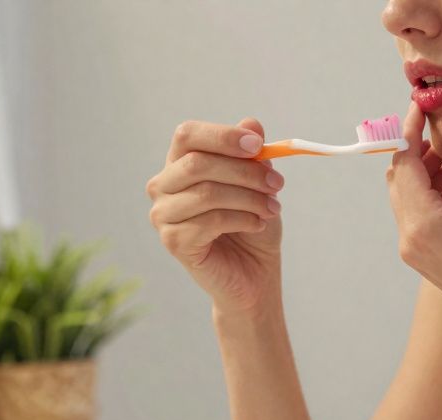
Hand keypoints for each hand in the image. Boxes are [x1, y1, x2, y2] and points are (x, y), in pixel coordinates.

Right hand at [146, 118, 285, 315]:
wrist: (253, 273)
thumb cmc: (252, 224)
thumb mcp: (259, 183)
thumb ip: (252, 155)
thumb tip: (251, 124)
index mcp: (179, 163)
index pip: (188, 135)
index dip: (222, 135)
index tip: (258, 145)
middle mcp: (163, 186)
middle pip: (197, 162)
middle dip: (245, 171)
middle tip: (277, 183)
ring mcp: (163, 215)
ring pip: (207, 193)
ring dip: (249, 198)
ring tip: (272, 208)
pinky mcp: (173, 241)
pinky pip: (210, 221)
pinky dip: (242, 219)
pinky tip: (258, 225)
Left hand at [385, 101, 441, 346]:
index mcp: (424, 225)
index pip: (403, 161)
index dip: (413, 129)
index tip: (429, 104)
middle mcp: (410, 239)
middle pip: (400, 178)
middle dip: (424, 152)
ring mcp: (415, 252)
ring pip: (410, 197)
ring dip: (433, 174)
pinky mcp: (427, 260)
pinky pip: (420, 217)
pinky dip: (438, 196)